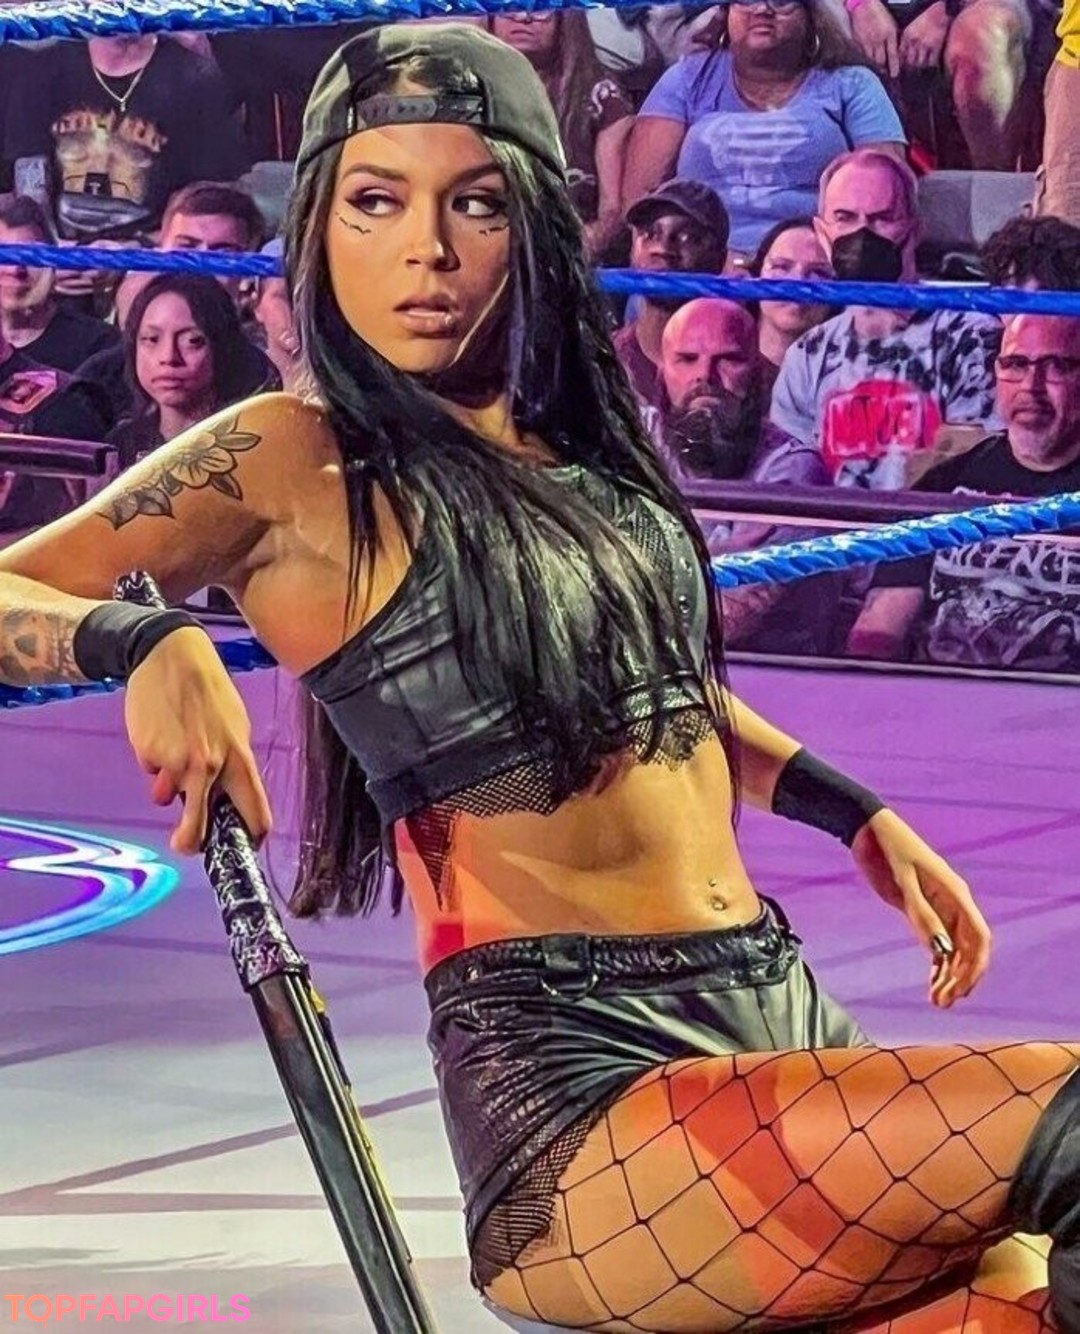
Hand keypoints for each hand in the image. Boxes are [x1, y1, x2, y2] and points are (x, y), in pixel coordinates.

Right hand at [124, 627, 272, 854]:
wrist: (172, 656)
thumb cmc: (208, 692)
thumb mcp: (234, 727)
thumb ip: (232, 763)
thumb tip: (225, 797)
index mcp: (240, 759)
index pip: (255, 813)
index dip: (252, 836)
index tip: (245, 845)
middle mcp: (210, 766)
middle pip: (200, 826)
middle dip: (191, 842)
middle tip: (186, 844)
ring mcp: (176, 762)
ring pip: (165, 795)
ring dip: (166, 783)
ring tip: (172, 747)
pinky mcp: (149, 753)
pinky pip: (150, 771)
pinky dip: (153, 761)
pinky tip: (160, 733)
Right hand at [850, 0, 900, 78]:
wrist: (863, 4)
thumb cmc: (879, 11)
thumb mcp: (891, 23)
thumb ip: (893, 37)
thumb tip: (896, 52)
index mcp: (889, 33)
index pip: (893, 55)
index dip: (894, 67)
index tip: (895, 74)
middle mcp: (878, 39)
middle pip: (881, 60)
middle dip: (884, 68)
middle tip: (886, 74)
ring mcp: (867, 41)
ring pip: (871, 60)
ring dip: (875, 66)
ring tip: (877, 69)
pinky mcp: (858, 42)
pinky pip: (863, 55)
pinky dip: (867, 59)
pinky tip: (868, 61)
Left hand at [850, 808, 990, 1007]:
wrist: (869, 830)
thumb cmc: (889, 850)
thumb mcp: (904, 883)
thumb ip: (921, 915)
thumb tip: (941, 952)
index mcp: (956, 894)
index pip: (979, 937)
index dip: (975, 966)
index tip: (961, 989)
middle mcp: (952, 903)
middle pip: (968, 948)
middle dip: (960, 977)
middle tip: (943, 1003)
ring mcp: (937, 907)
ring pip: (953, 948)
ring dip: (948, 975)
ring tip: (937, 1001)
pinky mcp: (920, 909)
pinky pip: (936, 941)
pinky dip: (936, 963)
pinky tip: (931, 981)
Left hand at [899, 2, 949, 69]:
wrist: (940, 9)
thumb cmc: (925, 20)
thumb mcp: (911, 29)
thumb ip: (905, 42)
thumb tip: (901, 60)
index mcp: (907, 36)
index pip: (900, 56)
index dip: (901, 65)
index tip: (901, 70)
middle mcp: (914, 41)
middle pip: (909, 63)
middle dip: (911, 69)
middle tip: (913, 73)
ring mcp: (925, 44)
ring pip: (920, 64)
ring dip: (921, 68)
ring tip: (922, 69)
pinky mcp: (936, 45)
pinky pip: (931, 62)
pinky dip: (931, 65)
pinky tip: (931, 64)